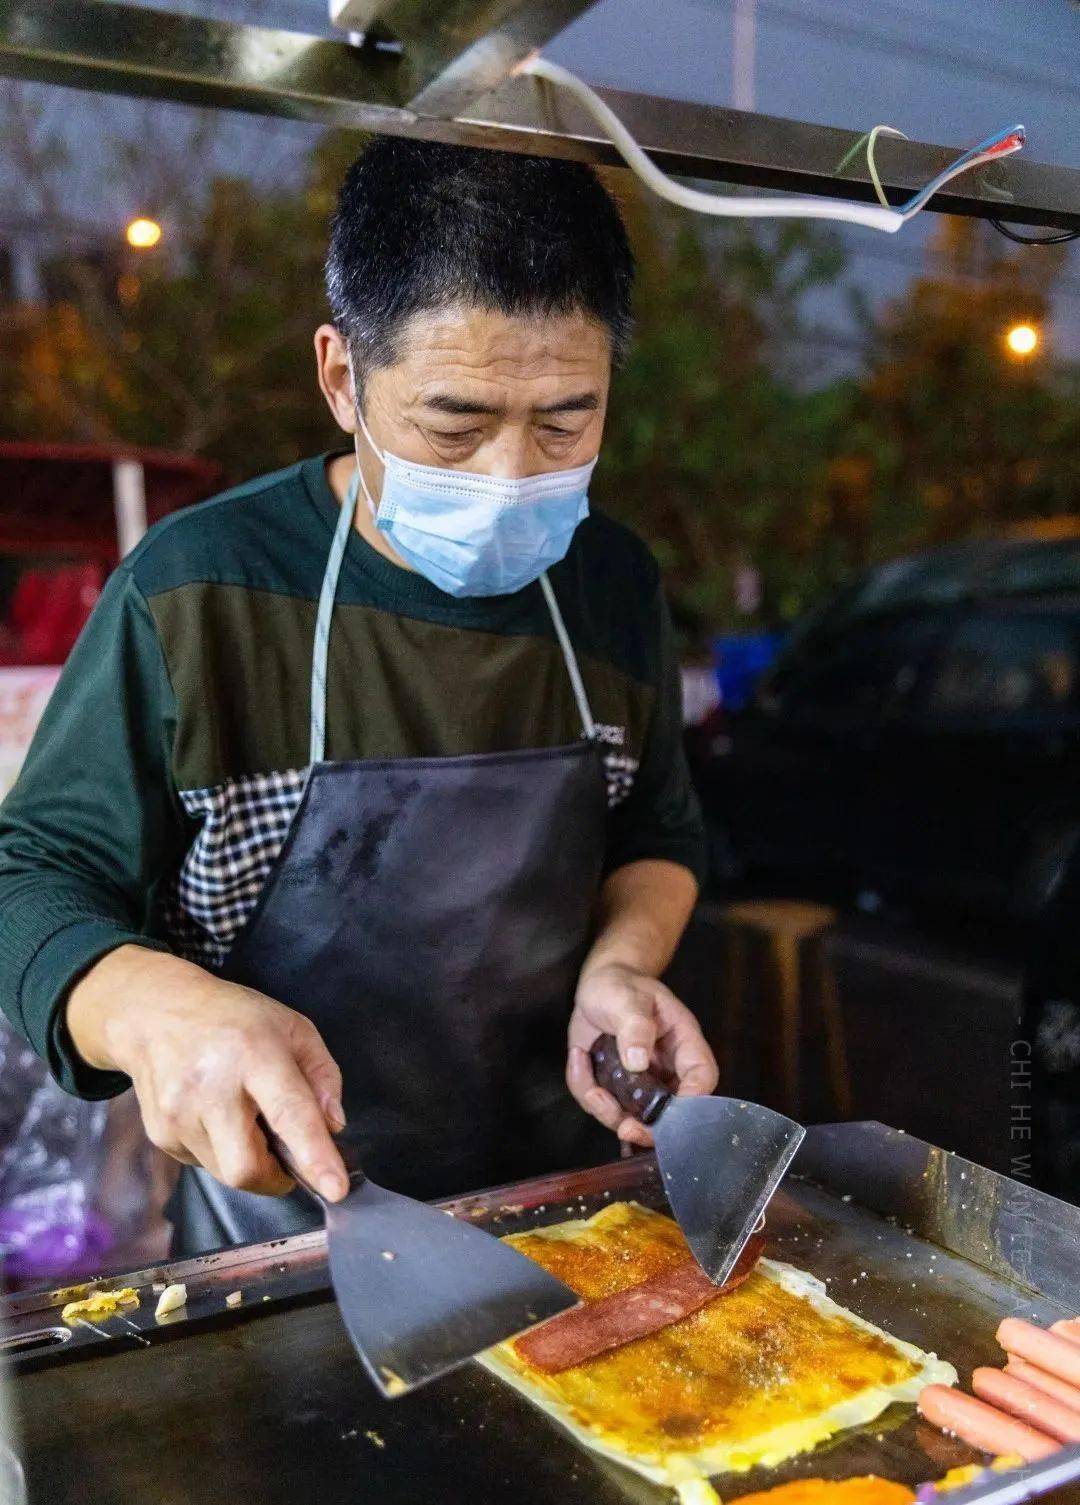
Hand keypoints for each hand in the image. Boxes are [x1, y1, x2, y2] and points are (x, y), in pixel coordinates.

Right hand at [66, 945, 348, 1200]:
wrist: (155, 1013)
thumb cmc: (235, 1019)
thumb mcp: (293, 1028)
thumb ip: (323, 1076)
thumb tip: (332, 1128)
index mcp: (255, 1054)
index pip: (289, 1114)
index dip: (314, 1155)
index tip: (336, 1189)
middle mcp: (211, 1088)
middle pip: (247, 1167)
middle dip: (275, 1176)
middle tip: (286, 1155)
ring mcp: (179, 1114)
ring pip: (226, 1173)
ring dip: (247, 1160)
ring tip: (244, 1118)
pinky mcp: (160, 1134)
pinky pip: (203, 1164)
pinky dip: (221, 1151)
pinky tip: (215, 1116)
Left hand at [566, 961, 718, 1148]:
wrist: (599, 986)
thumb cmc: (621, 986)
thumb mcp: (628, 999)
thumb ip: (635, 1026)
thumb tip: (638, 1062)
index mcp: (683, 1042)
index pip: (702, 1076)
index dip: (693, 1101)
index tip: (670, 1115)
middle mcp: (666, 1069)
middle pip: (671, 1113)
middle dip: (647, 1127)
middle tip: (626, 1129)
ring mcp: (641, 1083)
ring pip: (633, 1117)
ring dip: (607, 1110)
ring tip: (587, 1076)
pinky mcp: (616, 1088)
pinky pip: (602, 1104)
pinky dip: (584, 1088)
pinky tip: (578, 1058)